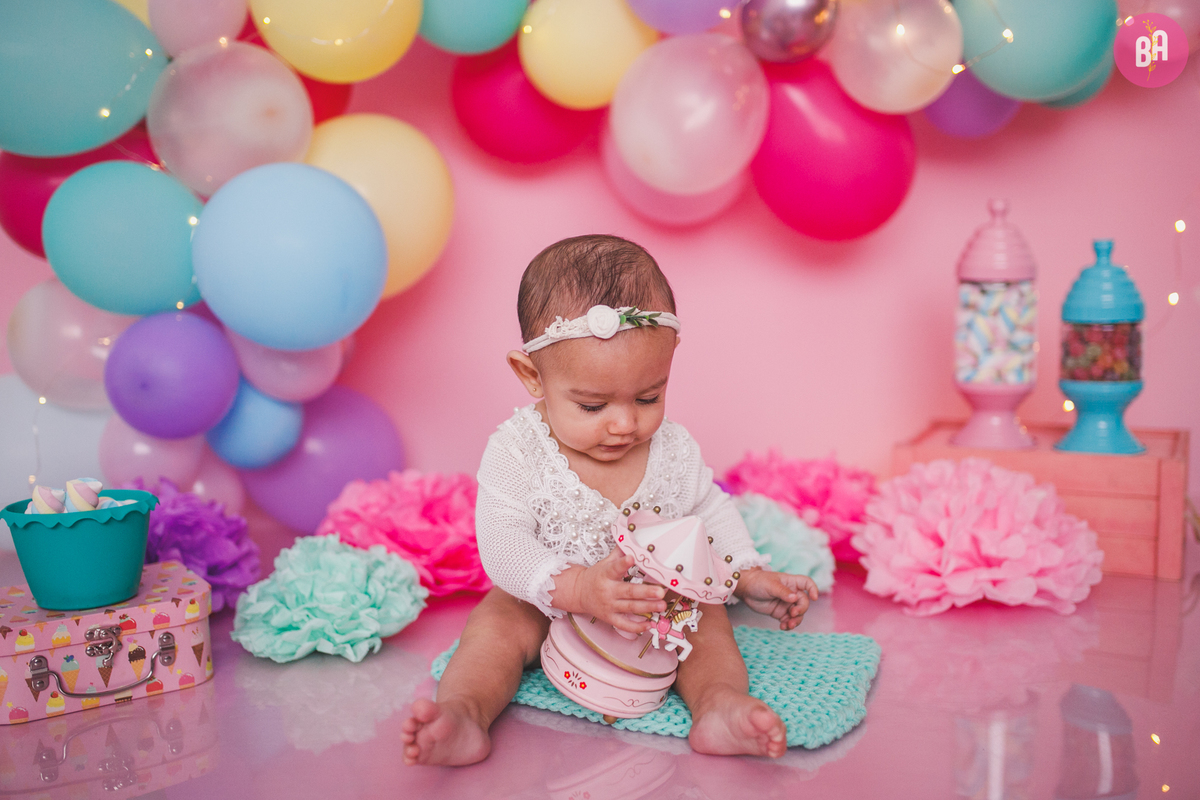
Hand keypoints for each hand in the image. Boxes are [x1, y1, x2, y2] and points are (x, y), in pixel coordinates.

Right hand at [551, 549, 666, 633]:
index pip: (615, 568)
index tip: (631, 558)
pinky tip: (649, 624)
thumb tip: (630, 537)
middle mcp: (608, 591)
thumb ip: (619, 552)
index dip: (623, 563)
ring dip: (647, 607)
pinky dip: (637, 626)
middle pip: (628, 592)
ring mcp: (609, 606)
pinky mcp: (610, 618)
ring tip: (661, 605)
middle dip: (645, 592)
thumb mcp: (605, 562)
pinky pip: (624, 624)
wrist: (578, 593)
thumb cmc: (596, 576)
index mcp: (606, 574)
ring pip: (629, 608)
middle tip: (660, 591)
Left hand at [734, 569, 818, 630]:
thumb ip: (783, 592)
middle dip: (801, 609)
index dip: (813, 589)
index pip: (807, 583)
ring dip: (796, 621)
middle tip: (792, 614)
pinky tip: (783, 627)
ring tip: (788, 625)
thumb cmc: (758, 582)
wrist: (745, 589)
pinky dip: (788, 625)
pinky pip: (788, 620)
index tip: (814, 598)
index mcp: (791, 582)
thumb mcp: (771, 585)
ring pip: (798, 614)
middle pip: (803, 602)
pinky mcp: (780, 613)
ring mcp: (786, 604)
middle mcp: (791, 593)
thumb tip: (794, 598)